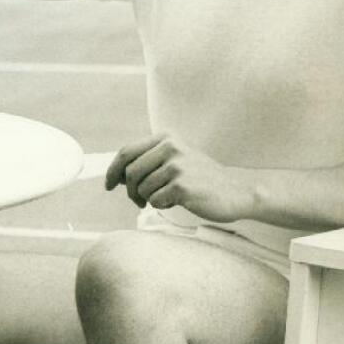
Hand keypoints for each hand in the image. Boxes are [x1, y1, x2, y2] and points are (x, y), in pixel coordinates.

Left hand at [104, 133, 254, 222]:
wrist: (235, 192)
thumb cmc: (200, 178)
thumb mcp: (175, 159)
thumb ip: (147, 161)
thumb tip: (115, 175)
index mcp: (165, 138)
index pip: (126, 152)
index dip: (112, 170)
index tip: (108, 185)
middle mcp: (170, 147)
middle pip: (130, 172)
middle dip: (129, 190)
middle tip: (138, 201)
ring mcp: (176, 166)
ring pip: (141, 188)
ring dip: (147, 199)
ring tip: (164, 199)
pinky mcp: (182, 186)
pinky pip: (155, 200)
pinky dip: (160, 205)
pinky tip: (176, 202)